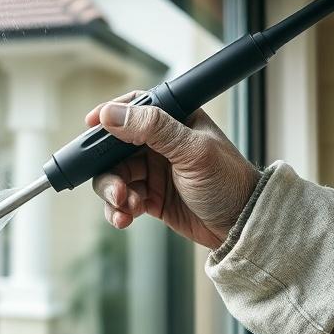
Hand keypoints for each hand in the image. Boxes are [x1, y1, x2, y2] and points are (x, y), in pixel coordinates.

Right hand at [86, 91, 260, 249]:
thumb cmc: (229, 181)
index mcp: (175, 121)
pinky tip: (125, 218)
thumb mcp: (193, 151)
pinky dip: (119, 209)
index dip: (111, 114)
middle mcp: (161, 144)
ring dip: (113, 193)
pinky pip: (122, 201)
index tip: (91, 124)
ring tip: (125, 206)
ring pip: (115, 177)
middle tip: (116, 189)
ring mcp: (154, 172)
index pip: (136, 108)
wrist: (243, 226)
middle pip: (115, 148)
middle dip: (109, 170)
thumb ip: (154, 129)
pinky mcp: (151, 198)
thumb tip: (112, 115)